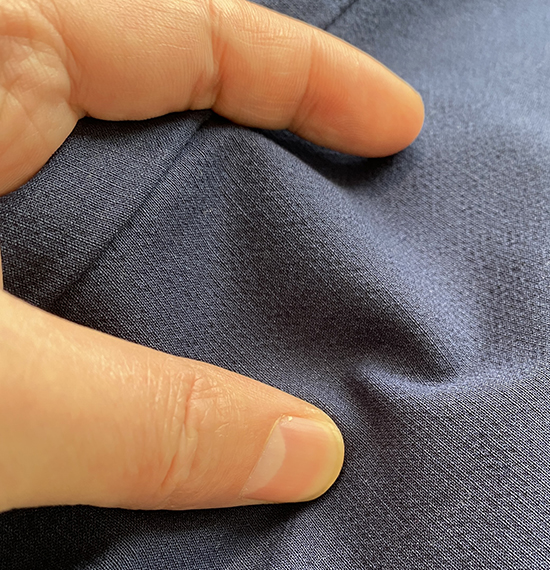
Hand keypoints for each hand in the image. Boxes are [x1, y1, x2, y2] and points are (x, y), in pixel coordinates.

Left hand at [0, 0, 423, 511]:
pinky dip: (124, 315)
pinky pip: (58, 268)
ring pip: (103, 199)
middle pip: (156, 112)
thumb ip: (148, 420)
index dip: (309, 76)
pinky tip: (163, 368)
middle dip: (260, 170)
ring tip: (273, 316)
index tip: (399, 129)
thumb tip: (305, 455)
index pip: (184, 26)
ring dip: (191, 259)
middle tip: (348, 238)